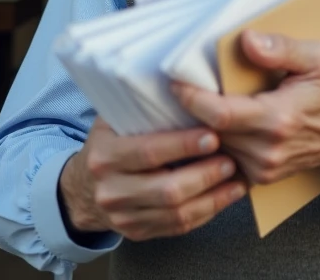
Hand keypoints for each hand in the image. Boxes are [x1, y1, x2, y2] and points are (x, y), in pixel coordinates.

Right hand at [59, 118, 245, 241]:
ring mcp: (122, 216)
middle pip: (167, 190)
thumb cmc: (110, 144)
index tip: (213, 136)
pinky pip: (177, 227)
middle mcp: (111, 190)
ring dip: (213, 198)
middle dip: (205, 175)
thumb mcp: (114, 121)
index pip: (149, 152)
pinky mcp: (137, 233)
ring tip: (237, 181)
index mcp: (105, 155)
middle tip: (231, 160)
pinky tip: (225, 198)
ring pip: (176, 214)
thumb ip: (142, 109)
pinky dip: (206, 212)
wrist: (82, 189)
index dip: (183, 145)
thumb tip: (187, 87)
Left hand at [172, 30, 319, 186]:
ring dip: (203, 127)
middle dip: (194, 110)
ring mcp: (264, 168)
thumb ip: (281, 48)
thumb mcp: (317, 59)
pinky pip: (226, 158)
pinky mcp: (260, 177)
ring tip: (200, 104)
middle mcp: (268, 149)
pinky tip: (217, 124)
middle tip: (181, 88)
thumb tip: (247, 41)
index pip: (220, 114)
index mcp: (279, 118)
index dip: (192, 98)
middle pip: (211, 130)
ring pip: (215, 147)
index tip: (177, 82)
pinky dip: (217, 141)